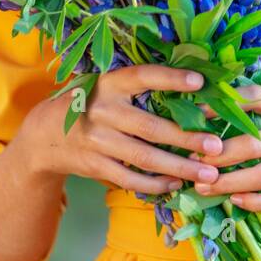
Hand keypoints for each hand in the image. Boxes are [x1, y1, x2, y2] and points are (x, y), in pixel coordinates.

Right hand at [12, 64, 223, 194]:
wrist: (44, 135)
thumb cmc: (92, 105)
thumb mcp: (108, 88)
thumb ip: (139, 89)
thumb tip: (197, 88)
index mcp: (108, 84)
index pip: (142, 76)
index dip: (170, 78)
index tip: (200, 81)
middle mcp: (101, 111)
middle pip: (151, 127)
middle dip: (187, 138)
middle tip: (217, 146)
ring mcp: (97, 141)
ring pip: (145, 158)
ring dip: (179, 167)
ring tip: (208, 173)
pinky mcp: (95, 166)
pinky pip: (131, 179)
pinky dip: (156, 184)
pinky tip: (177, 184)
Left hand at [193, 85, 260, 211]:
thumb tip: (213, 105)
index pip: (255, 98)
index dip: (224, 105)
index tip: (197, 113)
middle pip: (253, 145)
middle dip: (218, 154)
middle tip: (193, 160)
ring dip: (229, 183)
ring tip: (203, 186)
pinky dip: (256, 202)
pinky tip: (235, 201)